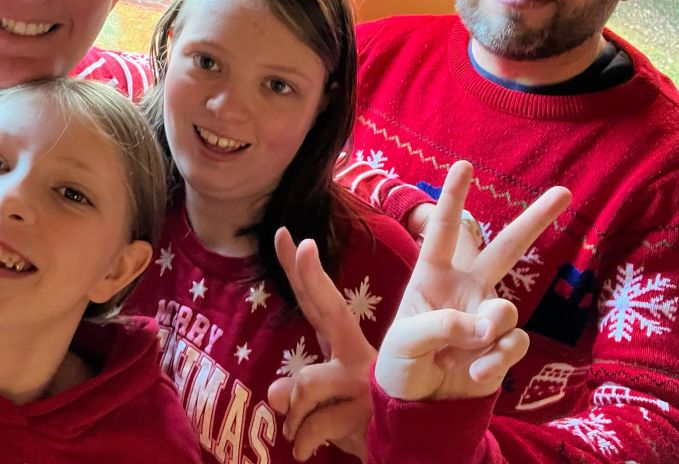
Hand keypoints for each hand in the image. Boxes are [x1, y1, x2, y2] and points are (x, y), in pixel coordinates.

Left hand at [267, 227, 375, 461]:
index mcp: (343, 344)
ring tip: (296, 430)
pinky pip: (313, 424)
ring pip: (304, 383)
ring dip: (292, 415)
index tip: (284, 235)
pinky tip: (305, 448)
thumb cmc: (357, 415)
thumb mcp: (321, 400)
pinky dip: (301, 440)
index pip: (317, 302)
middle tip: (303, 243)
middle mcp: (357, 355)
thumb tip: (274, 395)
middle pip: (328, 308)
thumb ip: (296, 389)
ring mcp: (363, 381)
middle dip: (311, 275)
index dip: (301, 270)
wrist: (404, 450)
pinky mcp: (366, 413)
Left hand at [375, 161, 569, 401]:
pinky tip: (473, 375)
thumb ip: (441, 326)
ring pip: (506, 309)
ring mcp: (487, 316)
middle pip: (506, 249)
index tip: (464, 165)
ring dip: (487, 334)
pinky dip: (493, 363)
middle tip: (563, 192)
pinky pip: (512, 345)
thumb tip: (487, 325)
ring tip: (460, 354)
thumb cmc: (400, 362)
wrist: (416, 404)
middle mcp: (465, 288)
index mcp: (431, 275)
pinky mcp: (502, 346)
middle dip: (535, 220)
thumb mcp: (404, 341)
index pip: (443, 231)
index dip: (453, 198)